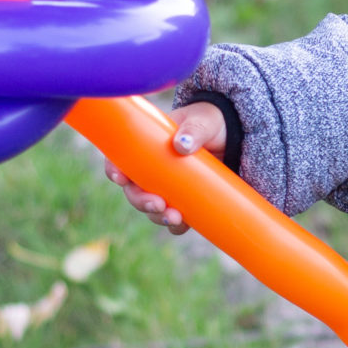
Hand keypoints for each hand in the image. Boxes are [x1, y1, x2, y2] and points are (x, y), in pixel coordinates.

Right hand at [104, 100, 227, 233]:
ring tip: (175, 218)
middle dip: (141, 201)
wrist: (233, 136)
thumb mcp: (203, 121)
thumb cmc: (210, 122)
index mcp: (147, 145)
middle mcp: (152, 169)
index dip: (114, 169)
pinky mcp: (184, 200)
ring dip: (157, 216)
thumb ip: (194, 130)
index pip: (121, 159)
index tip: (120, 178)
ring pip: (152, 207)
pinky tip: (182, 225)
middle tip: (158, 205)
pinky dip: (175, 225)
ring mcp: (167, 187)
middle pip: (134, 190)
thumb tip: (182, 145)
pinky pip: (174, 219)